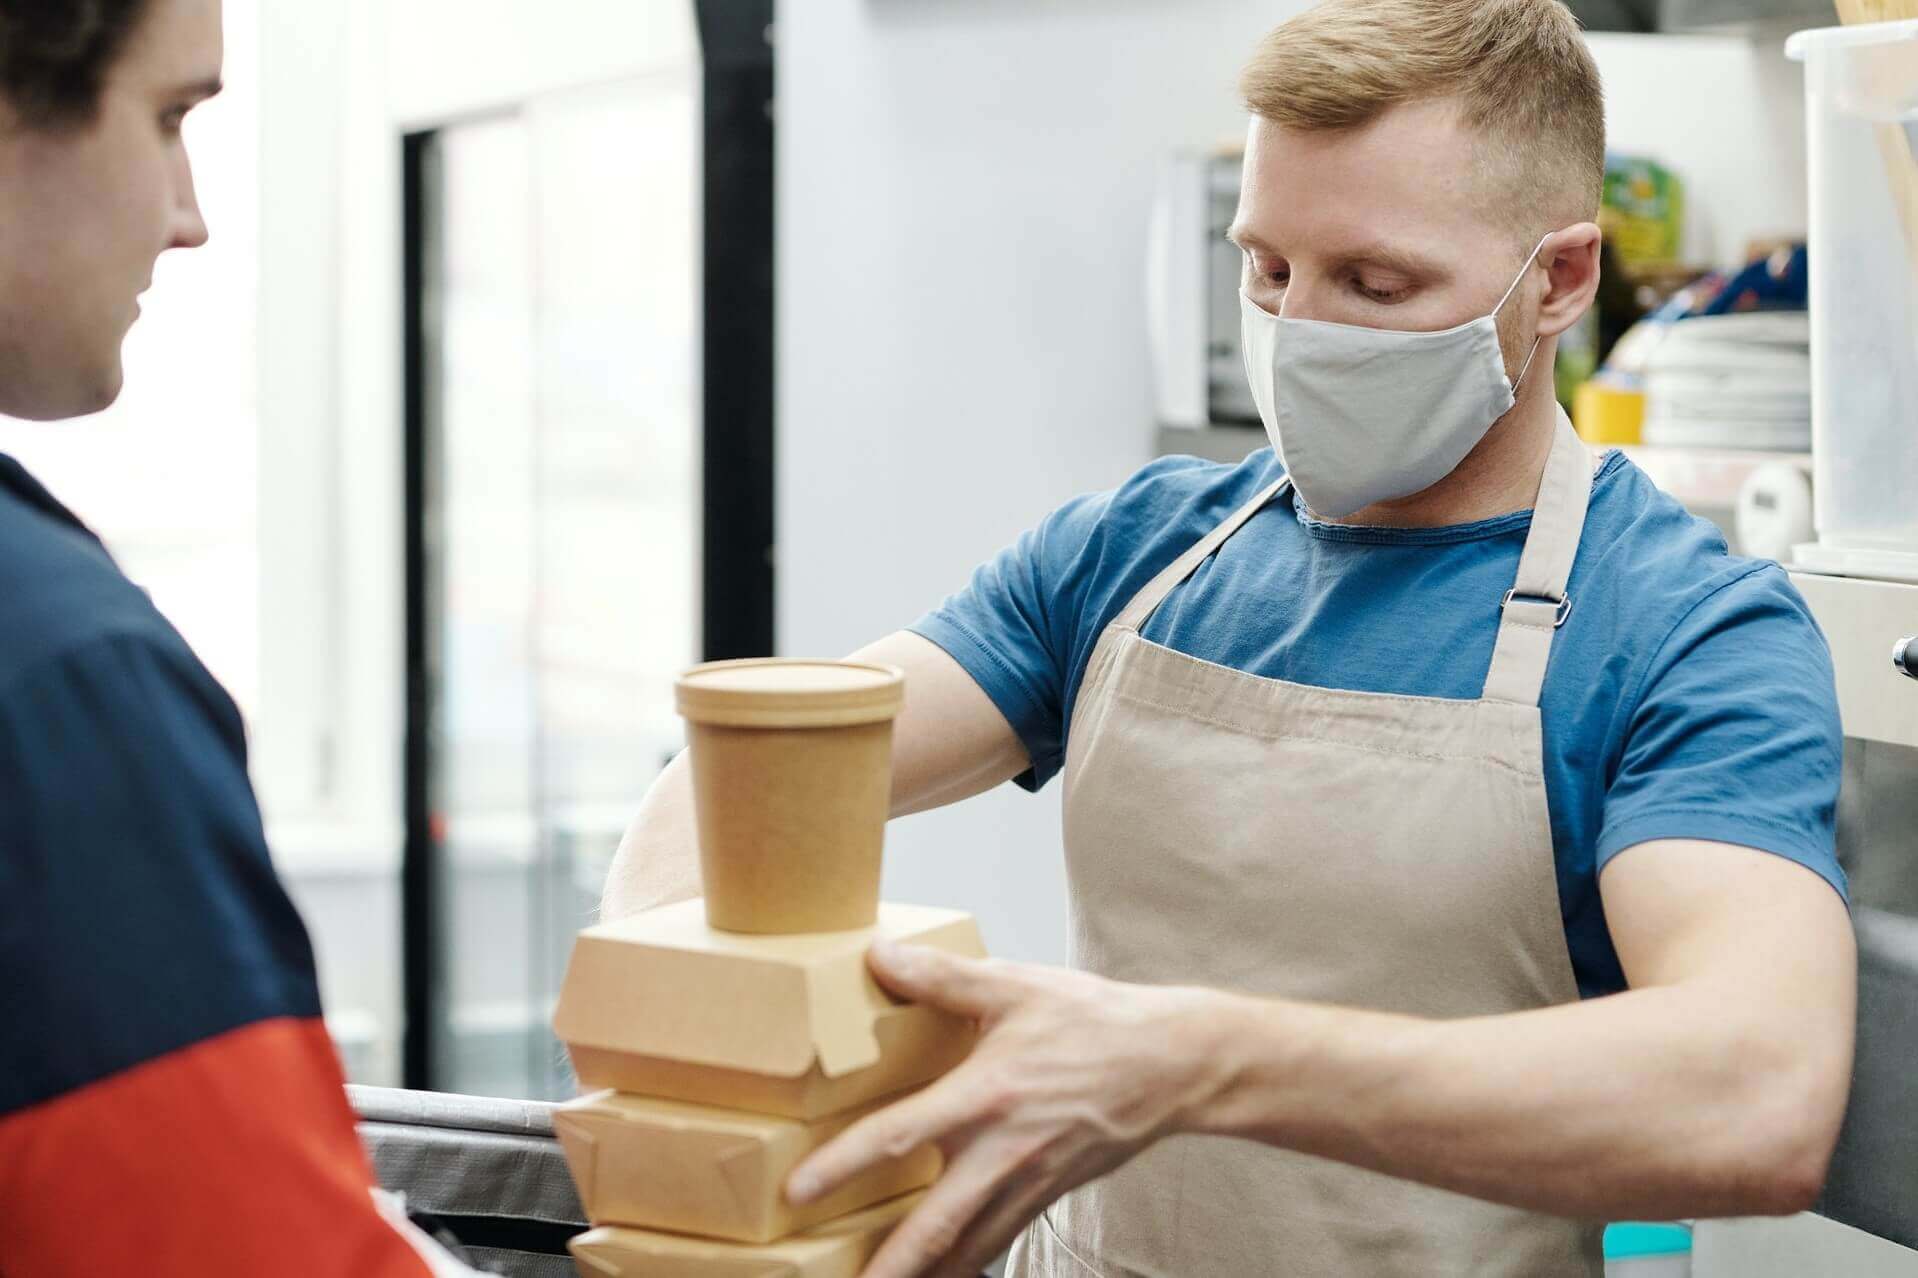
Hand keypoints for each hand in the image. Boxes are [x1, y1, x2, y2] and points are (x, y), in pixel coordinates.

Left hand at [785, 940, 1234, 1277]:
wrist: (1171, 1063)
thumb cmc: (1092, 1021)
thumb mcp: (1015, 986)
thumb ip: (941, 976)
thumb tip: (878, 954)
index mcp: (985, 1095)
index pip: (900, 1135)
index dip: (844, 1165)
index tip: (798, 1191)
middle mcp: (1002, 1150)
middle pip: (933, 1226)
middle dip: (888, 1267)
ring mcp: (1027, 1181)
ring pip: (966, 1247)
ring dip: (924, 1275)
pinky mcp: (1047, 1194)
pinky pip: (997, 1241)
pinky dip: (966, 1264)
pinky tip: (943, 1273)